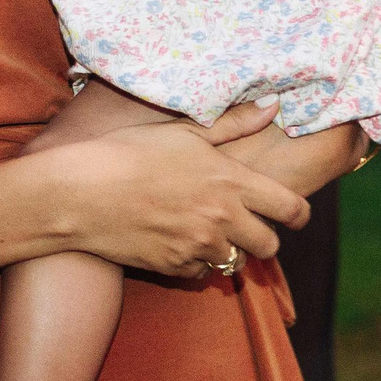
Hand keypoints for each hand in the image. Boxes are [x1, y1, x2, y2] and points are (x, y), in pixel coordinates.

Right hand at [46, 102, 308, 278]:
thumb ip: (234, 123)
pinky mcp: (175, 268)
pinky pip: (201, 273)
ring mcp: (199, 247)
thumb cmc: (128, 152)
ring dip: (229, 250)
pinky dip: (196, 262)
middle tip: (249, 226)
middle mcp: (222, 219)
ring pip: (236, 262)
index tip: (296, 215)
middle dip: (264, 237)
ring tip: (207, 231)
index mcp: (230, 181)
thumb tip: (272, 106)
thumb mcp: (182, 130)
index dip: (300, 215)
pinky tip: (177, 241)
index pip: (291, 208)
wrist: (80, 194)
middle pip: (270, 244)